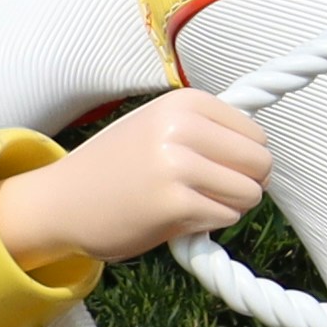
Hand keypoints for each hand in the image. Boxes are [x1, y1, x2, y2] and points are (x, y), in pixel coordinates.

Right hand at [0, 87, 274, 269]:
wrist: (61, 201)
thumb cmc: (117, 167)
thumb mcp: (159, 128)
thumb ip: (206, 131)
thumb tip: (265, 155)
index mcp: (183, 102)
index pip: (255, 133)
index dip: (243, 158)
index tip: (216, 167)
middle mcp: (182, 127)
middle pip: (261, 162)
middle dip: (246, 183)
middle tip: (212, 192)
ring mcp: (178, 165)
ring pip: (249, 193)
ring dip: (229, 206)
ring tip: (192, 204)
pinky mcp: (173, 204)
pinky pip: (224, 217)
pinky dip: (209, 224)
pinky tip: (177, 219)